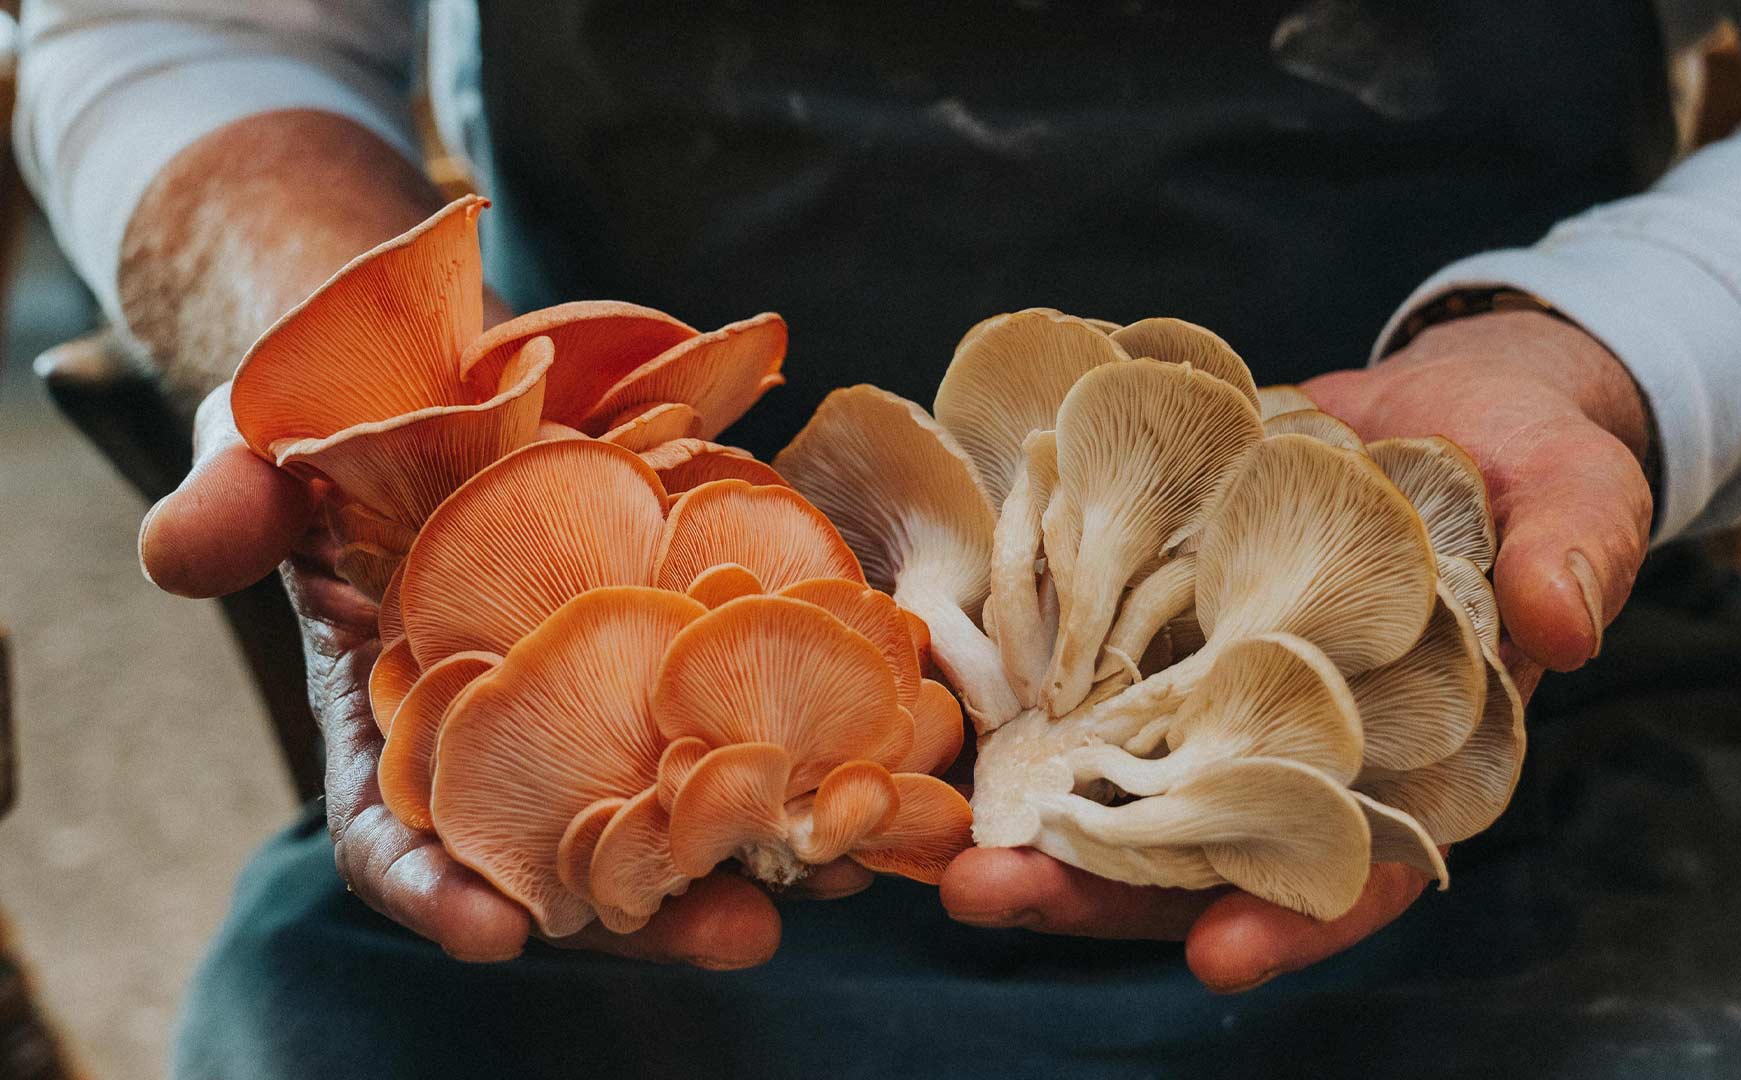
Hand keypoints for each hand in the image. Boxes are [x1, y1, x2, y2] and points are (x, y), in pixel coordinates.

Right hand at [142, 384, 863, 965]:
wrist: (440, 367)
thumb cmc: (332, 424)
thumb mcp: (262, 448)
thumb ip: (228, 504)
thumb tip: (178, 557)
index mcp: (391, 727)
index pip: (397, 837)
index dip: (437, 889)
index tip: (496, 933)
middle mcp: (509, 735)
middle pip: (572, 849)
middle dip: (649, 904)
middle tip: (735, 934)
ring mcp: (603, 688)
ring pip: (677, 794)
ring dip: (760, 841)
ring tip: (840, 873)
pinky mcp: (684, 629)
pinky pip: (747, 691)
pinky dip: (807, 724)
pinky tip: (878, 747)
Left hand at [943, 310, 1653, 988]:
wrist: (1444, 401)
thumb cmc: (1529, 462)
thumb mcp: (1575, 496)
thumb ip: (1573, 556)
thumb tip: (1566, 624)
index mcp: (1407, 761)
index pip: (1357, 864)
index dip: (1294, 915)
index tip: (1218, 955)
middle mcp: (1294, 743)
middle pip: (1193, 841)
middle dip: (1095, 885)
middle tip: (993, 899)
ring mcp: (1214, 686)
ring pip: (1113, 774)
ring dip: (1023, 809)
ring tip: (932, 834)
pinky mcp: (1155, 616)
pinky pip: (1075, 666)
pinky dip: (1007, 691)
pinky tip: (932, 705)